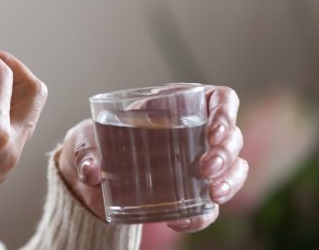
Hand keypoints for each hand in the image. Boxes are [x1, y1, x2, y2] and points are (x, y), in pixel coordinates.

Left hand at [57, 85, 248, 231]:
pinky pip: (209, 205)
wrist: (87, 179)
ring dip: (230, 181)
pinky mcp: (190, 194)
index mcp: (175, 105)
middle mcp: (194, 132)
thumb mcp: (84, 140)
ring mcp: (197, 164)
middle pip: (232, 136)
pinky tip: (182, 220)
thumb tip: (92, 171)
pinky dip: (203, 214)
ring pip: (234, 168)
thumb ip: (85, 151)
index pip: (219, 99)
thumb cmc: (92, 144)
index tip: (213, 131)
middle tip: (206, 168)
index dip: (225, 111)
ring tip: (212, 194)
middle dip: (227, 153)